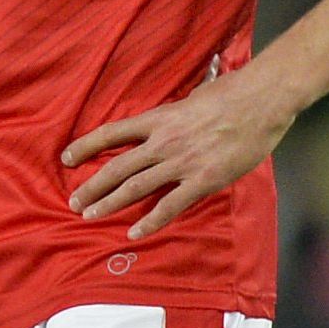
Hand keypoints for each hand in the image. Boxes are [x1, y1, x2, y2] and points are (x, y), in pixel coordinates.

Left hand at [61, 67, 298, 239]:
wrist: (262, 99)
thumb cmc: (233, 93)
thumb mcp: (193, 97)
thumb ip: (177, 112)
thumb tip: (172, 114)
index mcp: (159, 118)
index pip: (111, 133)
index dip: (85, 146)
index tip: (66, 158)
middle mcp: (163, 141)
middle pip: (116, 166)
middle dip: (91, 186)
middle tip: (73, 202)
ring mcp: (182, 162)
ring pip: (135, 187)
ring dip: (109, 203)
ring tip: (90, 216)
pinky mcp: (203, 180)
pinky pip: (170, 205)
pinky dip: (150, 221)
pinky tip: (134, 234)